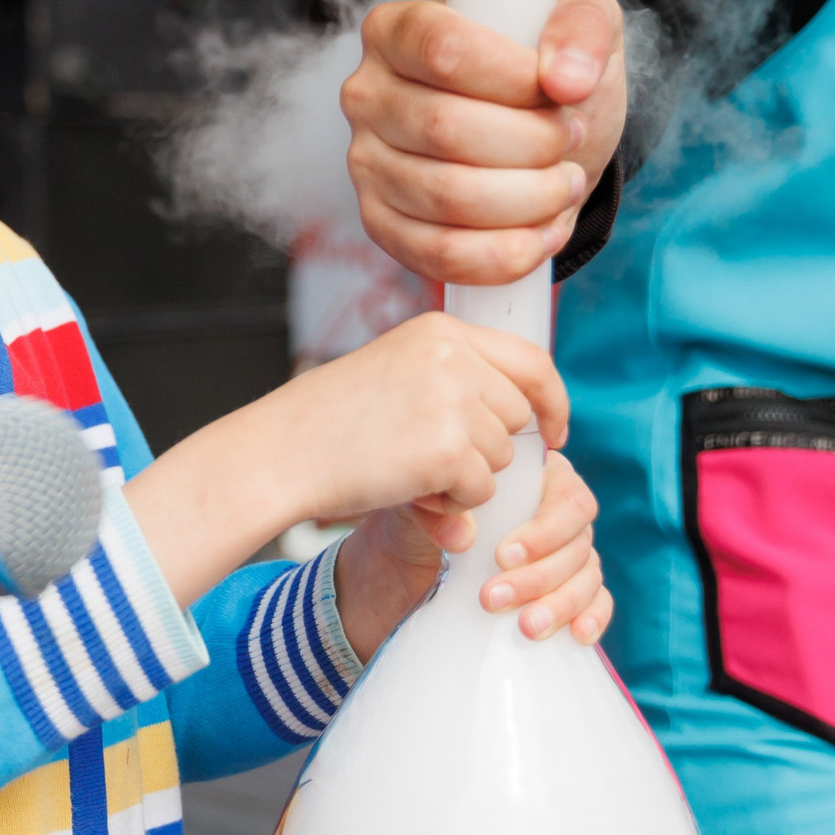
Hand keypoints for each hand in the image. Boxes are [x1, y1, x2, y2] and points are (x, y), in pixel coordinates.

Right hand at [122, 311, 566, 601]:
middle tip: (438, 462)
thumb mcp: (397, 373)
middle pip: (518, 414)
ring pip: (502, 455)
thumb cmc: (330, 421)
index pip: (530, 361)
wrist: (280, 452)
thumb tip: (535, 419)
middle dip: (492, 448)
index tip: (553, 431)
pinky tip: (410, 489)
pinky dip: (454, 503)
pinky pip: (481, 489)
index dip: (551, 400)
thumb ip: (458, 383)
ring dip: (469, 476)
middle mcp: (453, 357)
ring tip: (411, 471)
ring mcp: (452, 402)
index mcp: (441, 331)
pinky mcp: (446, 450)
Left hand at [332, 451, 612, 658]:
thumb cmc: (415, 526)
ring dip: (560, 604)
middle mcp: (559, 515)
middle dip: (538, 576)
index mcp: (535, 480)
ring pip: (587, 576)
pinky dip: (592, 617)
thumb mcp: (415, 510)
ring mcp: (567, 555)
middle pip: (578, 543)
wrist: (398, 570)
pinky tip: (578, 635)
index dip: (544, 530)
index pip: (566, 497)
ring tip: (526, 628)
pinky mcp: (567, 591)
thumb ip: (435, 510)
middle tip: (493, 599)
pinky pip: (596, 601)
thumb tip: (463, 534)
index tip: (504, 556)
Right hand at [341, 0, 626, 284]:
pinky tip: (543, 233)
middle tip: (571, 142)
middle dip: (532, 145)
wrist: (542, 139)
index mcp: (397, 31)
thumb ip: (582, 29)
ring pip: (445, 197)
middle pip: (445, 128)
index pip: (445, 51)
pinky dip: (506, 253)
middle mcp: (367, 95)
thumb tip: (567, 77)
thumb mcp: (581, 25)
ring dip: (529, 200)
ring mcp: (366, 165)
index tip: (565, 92)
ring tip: (564, 184)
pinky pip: (439, 253)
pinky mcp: (381, 224)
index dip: (515, 79)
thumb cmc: (548, 74)